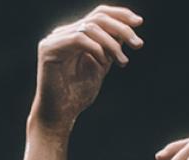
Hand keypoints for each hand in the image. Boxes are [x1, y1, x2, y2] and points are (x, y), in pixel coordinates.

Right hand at [29, 5, 143, 138]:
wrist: (60, 115)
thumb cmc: (77, 95)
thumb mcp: (101, 65)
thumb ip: (110, 46)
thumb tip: (127, 27)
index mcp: (74, 35)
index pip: (99, 14)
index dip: (120, 14)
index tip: (139, 22)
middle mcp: (62, 33)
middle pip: (97, 17)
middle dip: (122, 28)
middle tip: (138, 44)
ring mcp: (54, 40)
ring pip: (90, 27)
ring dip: (112, 43)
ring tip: (122, 61)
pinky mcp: (48, 49)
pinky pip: (79, 39)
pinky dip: (96, 49)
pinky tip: (102, 63)